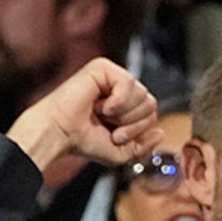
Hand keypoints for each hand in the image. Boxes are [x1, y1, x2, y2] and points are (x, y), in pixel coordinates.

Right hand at [6, 58, 161, 172]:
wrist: (60, 135)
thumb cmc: (83, 141)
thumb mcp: (121, 152)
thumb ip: (144, 146)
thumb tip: (161, 133)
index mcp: (125, 105)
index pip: (151, 113)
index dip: (138, 130)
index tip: (114, 136)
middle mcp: (120, 89)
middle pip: (150, 103)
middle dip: (133, 122)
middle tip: (110, 127)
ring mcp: (112, 76)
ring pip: (142, 94)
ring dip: (124, 114)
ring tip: (103, 115)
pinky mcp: (102, 68)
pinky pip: (128, 82)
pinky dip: (118, 100)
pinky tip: (101, 106)